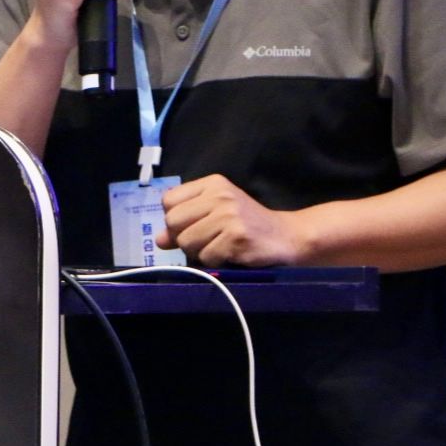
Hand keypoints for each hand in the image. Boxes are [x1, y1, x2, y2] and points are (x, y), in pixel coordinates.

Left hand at [157, 175, 307, 267]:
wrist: (286, 236)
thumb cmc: (247, 224)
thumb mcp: (215, 215)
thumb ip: (185, 223)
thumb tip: (158, 239)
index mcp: (213, 184)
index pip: (169, 201)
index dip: (174, 219)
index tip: (192, 225)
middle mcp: (220, 195)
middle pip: (173, 222)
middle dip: (183, 237)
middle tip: (205, 240)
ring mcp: (229, 216)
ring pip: (186, 242)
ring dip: (199, 252)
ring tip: (219, 246)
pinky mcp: (236, 237)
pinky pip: (206, 257)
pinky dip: (215, 261)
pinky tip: (231, 254)